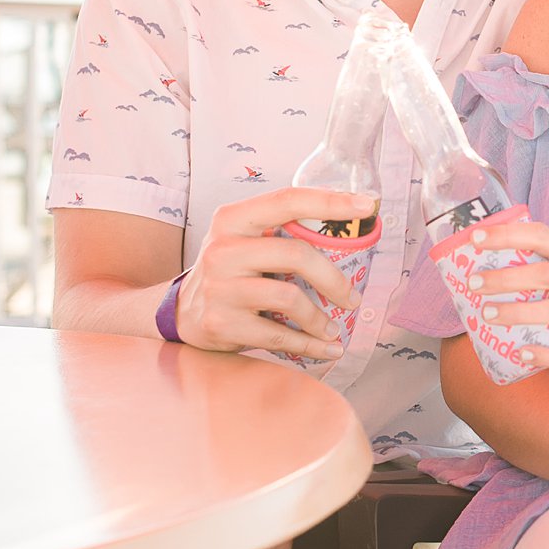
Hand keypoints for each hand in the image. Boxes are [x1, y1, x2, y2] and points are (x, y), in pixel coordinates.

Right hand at [175, 186, 376, 360]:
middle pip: (296, 254)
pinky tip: (326, 348)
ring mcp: (220, 288)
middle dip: (334, 278)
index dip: (331, 202)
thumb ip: (282, 231)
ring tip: (332, 327)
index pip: (288, 200)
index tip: (366, 205)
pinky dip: (309, 344)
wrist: (182, 313)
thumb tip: (350, 227)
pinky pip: (278, 334)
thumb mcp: (244, 240)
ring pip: (289, 298)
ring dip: (320, 318)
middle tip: (351, 297)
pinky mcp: (222, 323)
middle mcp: (223, 249)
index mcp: (233, 219)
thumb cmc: (229, 272)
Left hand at [467, 220, 548, 376]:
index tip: (475, 237)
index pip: (542, 236)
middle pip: (546, 274)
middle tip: (474, 283)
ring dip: (517, 314)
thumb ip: (544, 260)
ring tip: (486, 315)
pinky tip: (520, 354)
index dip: (507, 236)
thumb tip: (485, 258)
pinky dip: (544, 354)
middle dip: (505, 278)